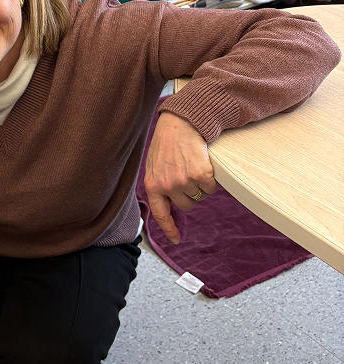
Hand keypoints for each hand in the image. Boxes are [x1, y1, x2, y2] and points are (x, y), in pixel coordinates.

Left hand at [143, 112, 217, 243]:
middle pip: (187, 205)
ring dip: (201, 184)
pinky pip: (211, 188)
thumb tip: (168, 201)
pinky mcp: (200, 175)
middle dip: (191, 193)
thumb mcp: (154, 164)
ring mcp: (184, 182)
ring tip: (193, 164)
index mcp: (152, 185)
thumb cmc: (167, 142)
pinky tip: (203, 163)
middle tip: (188, 173)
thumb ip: (159, 182)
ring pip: (200, 195)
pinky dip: (211, 179)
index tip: (176, 240)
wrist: (180, 123)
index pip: (161, 213)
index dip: (169, 228)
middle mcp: (167, 186)